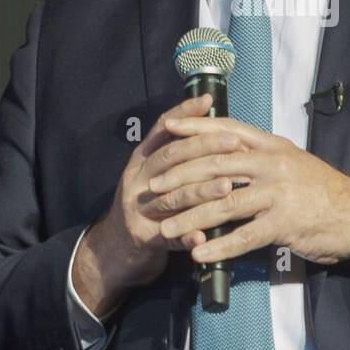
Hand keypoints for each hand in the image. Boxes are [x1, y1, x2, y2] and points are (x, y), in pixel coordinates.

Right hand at [74, 94, 250, 313]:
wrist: (114, 249)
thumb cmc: (149, 205)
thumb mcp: (156, 174)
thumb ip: (178, 153)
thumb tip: (212, 121)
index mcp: (142, 160)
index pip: (162, 130)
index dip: (184, 114)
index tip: (208, 100)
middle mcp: (136, 179)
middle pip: (170, 158)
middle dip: (204, 147)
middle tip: (234, 143)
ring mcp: (137, 209)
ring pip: (171, 197)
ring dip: (201, 192)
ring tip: (227, 187)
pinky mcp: (142, 238)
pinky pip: (168, 237)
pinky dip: (187, 236)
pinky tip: (204, 235)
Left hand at [148, 114, 349, 266]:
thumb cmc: (319, 189)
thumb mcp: (291, 161)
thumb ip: (261, 156)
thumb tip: (225, 152)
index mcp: (272, 146)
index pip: (227, 130)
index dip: (196, 128)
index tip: (168, 128)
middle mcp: (273, 164)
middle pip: (216, 166)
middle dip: (180, 177)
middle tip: (154, 187)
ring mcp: (278, 193)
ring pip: (224, 203)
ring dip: (191, 218)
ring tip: (166, 228)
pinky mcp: (284, 223)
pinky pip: (244, 236)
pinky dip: (219, 246)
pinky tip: (198, 254)